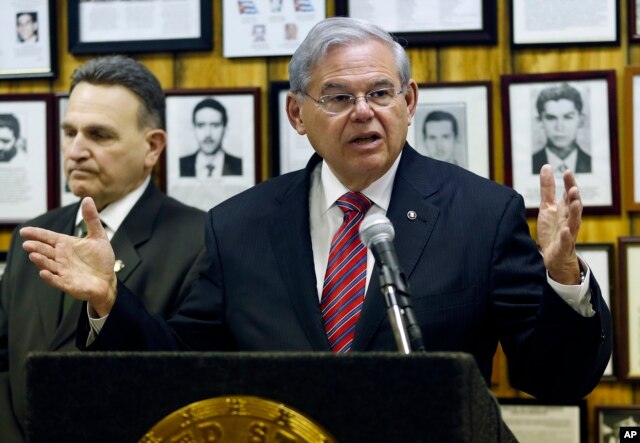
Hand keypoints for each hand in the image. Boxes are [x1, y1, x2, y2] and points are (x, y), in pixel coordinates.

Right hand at [20, 197, 116, 315]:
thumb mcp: (98, 236)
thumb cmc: (101, 259)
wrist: (108, 280)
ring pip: (48, 265)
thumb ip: (91, 219)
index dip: (37, 234)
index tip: (25, 231)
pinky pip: (56, 281)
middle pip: (45, 251)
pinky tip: (44, 273)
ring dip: (40, 261)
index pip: (48, 237)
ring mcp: (63, 271)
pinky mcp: (68, 283)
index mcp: (66, 244)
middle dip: (36, 247)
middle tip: (27, 244)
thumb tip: (87, 199)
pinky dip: (50, 278)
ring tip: (33, 255)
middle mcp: (61, 257)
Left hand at [536, 164, 581, 284]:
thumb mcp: (547, 207)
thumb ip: (548, 188)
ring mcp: (568, 233)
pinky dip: (567, 236)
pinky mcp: (563, 246)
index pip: (569, 194)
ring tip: (574, 203)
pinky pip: (567, 241)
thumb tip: (547, 166)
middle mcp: (569, 220)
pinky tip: (565, 230)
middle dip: (575, 197)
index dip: (569, 184)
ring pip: (574, 222)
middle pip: (574, 207)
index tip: (567, 172)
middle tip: (573, 187)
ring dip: (575, 213)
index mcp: (565, 210)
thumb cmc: (553, 229)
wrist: (553, 256)